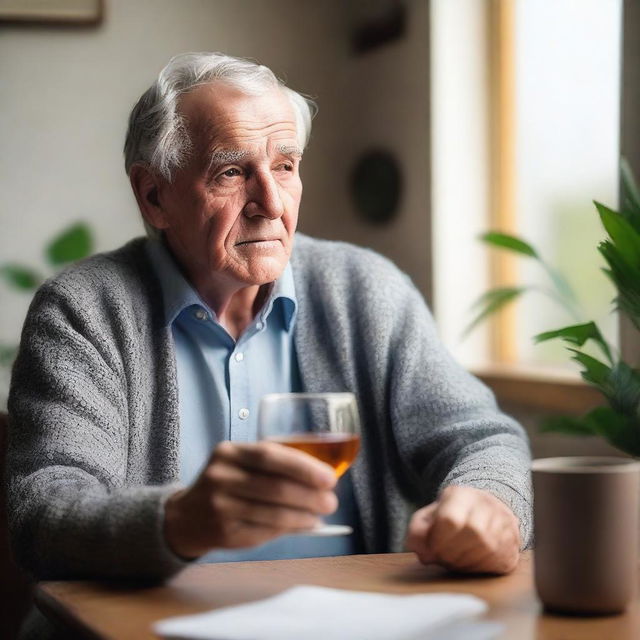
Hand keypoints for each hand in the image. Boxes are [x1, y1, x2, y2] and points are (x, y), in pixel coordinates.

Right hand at [164, 441, 337, 558]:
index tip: (329, 478)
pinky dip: (290, 528)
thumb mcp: (240, 464)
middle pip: (275, 487)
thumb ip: (273, 466)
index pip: (270, 456)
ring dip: (304, 516)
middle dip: (309, 496)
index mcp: (229, 452)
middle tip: (331, 501)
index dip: (303, 467)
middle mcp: (221, 477)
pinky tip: (303, 525)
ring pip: (273, 513)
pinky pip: (265, 532)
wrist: (186, 517)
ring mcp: (220, 506)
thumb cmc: (226, 484)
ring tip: (320, 515)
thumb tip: (321, 478)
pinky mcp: (224, 533)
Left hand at [405, 485, 520, 573]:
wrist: (484, 515)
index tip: (430, 547)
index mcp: (463, 494)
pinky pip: (497, 561)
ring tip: (453, 560)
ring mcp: (505, 524)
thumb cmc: (450, 517)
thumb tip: (422, 553)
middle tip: (441, 557)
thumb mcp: (428, 517)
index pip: (451, 519)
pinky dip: (478, 568)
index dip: (437, 539)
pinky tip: (468, 563)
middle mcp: (489, 505)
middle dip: (451, 553)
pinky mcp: (513, 546)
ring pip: (486, 549)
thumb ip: (418, 531)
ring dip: (464, 562)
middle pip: (471, 533)